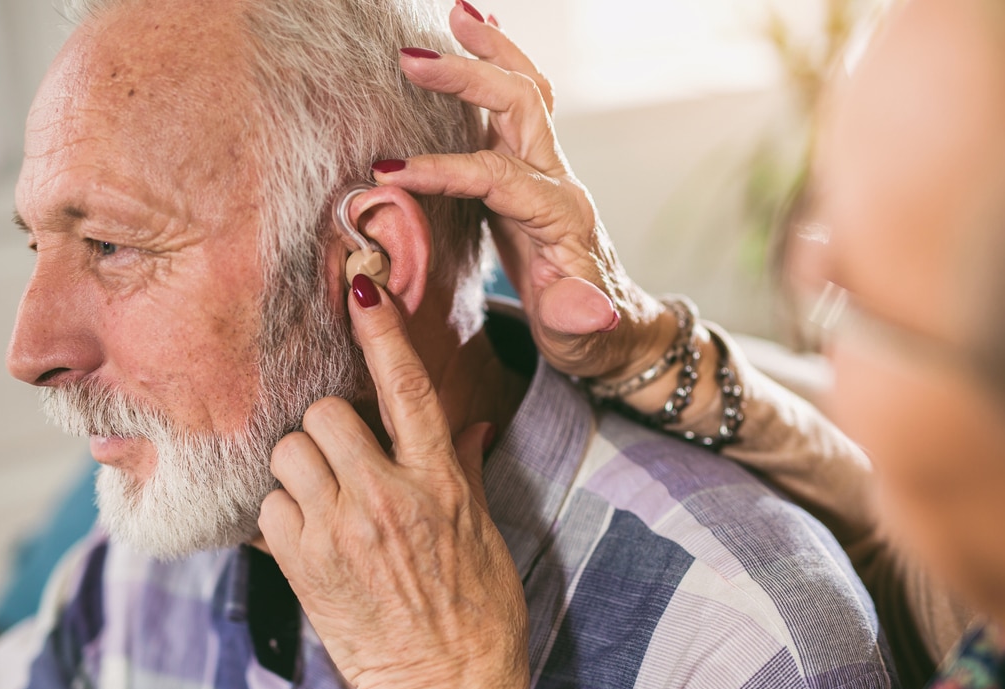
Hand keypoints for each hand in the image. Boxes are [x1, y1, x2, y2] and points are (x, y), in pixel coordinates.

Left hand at [257, 278, 529, 688]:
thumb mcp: (485, 534)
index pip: (409, 389)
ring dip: (301, 466)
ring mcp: (341, 532)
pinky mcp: (303, 567)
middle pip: (326, 413)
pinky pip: (269, 507)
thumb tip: (465, 425)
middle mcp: (388, 498)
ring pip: (289, 453)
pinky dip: (282, 512)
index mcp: (441, 483)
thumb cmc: (479, 615)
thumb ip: (464, 469)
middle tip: (344, 455)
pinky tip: (307, 533)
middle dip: (329, 425)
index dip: (384, 333)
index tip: (363, 289)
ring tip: (324, 495)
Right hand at [378, 2, 677, 381]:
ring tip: (456, 12)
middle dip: (469, 77)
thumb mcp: (583, 339)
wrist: (615, 331)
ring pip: (524, 92)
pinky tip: (473, 41)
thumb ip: (579, 319)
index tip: (390, 173)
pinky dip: (496, 68)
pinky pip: (514, 109)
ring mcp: (544, 172)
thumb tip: (589, 306)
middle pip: (519, 105)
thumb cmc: (592, 339)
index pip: (497, 176)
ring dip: (491, 50)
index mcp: (561, 216)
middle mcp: (556, 181)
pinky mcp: (528, 176)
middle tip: (412, 59)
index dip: (444, 171)